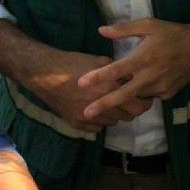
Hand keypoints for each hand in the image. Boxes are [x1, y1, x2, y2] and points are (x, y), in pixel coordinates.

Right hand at [26, 48, 150, 131]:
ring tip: (111, 101)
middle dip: (132, 108)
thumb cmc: (73, 63)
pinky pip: (97, 128)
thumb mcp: (100, 61)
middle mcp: (101, 108)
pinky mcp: (77, 124)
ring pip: (113, 122)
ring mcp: (88, 119)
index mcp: (109, 90)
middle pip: (128, 117)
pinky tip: (95, 107)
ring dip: (116, 114)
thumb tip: (132, 78)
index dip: (145, 102)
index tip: (145, 96)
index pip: (139, 106)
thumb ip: (119, 73)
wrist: (44, 74)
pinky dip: (100, 120)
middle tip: (130, 99)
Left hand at [77, 19, 189, 120]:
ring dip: (122, 98)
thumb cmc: (172, 33)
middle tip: (86, 113)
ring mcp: (160, 88)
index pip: (117, 70)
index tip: (81, 83)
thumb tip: (101, 30)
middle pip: (123, 94)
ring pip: (135, 97)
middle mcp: (151, 76)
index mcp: (144, 57)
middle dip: (103, 105)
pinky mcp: (168, 94)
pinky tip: (138, 86)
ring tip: (107, 99)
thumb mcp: (149, 25)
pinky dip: (140, 93)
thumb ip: (124, 29)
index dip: (98, 77)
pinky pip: (148, 96)